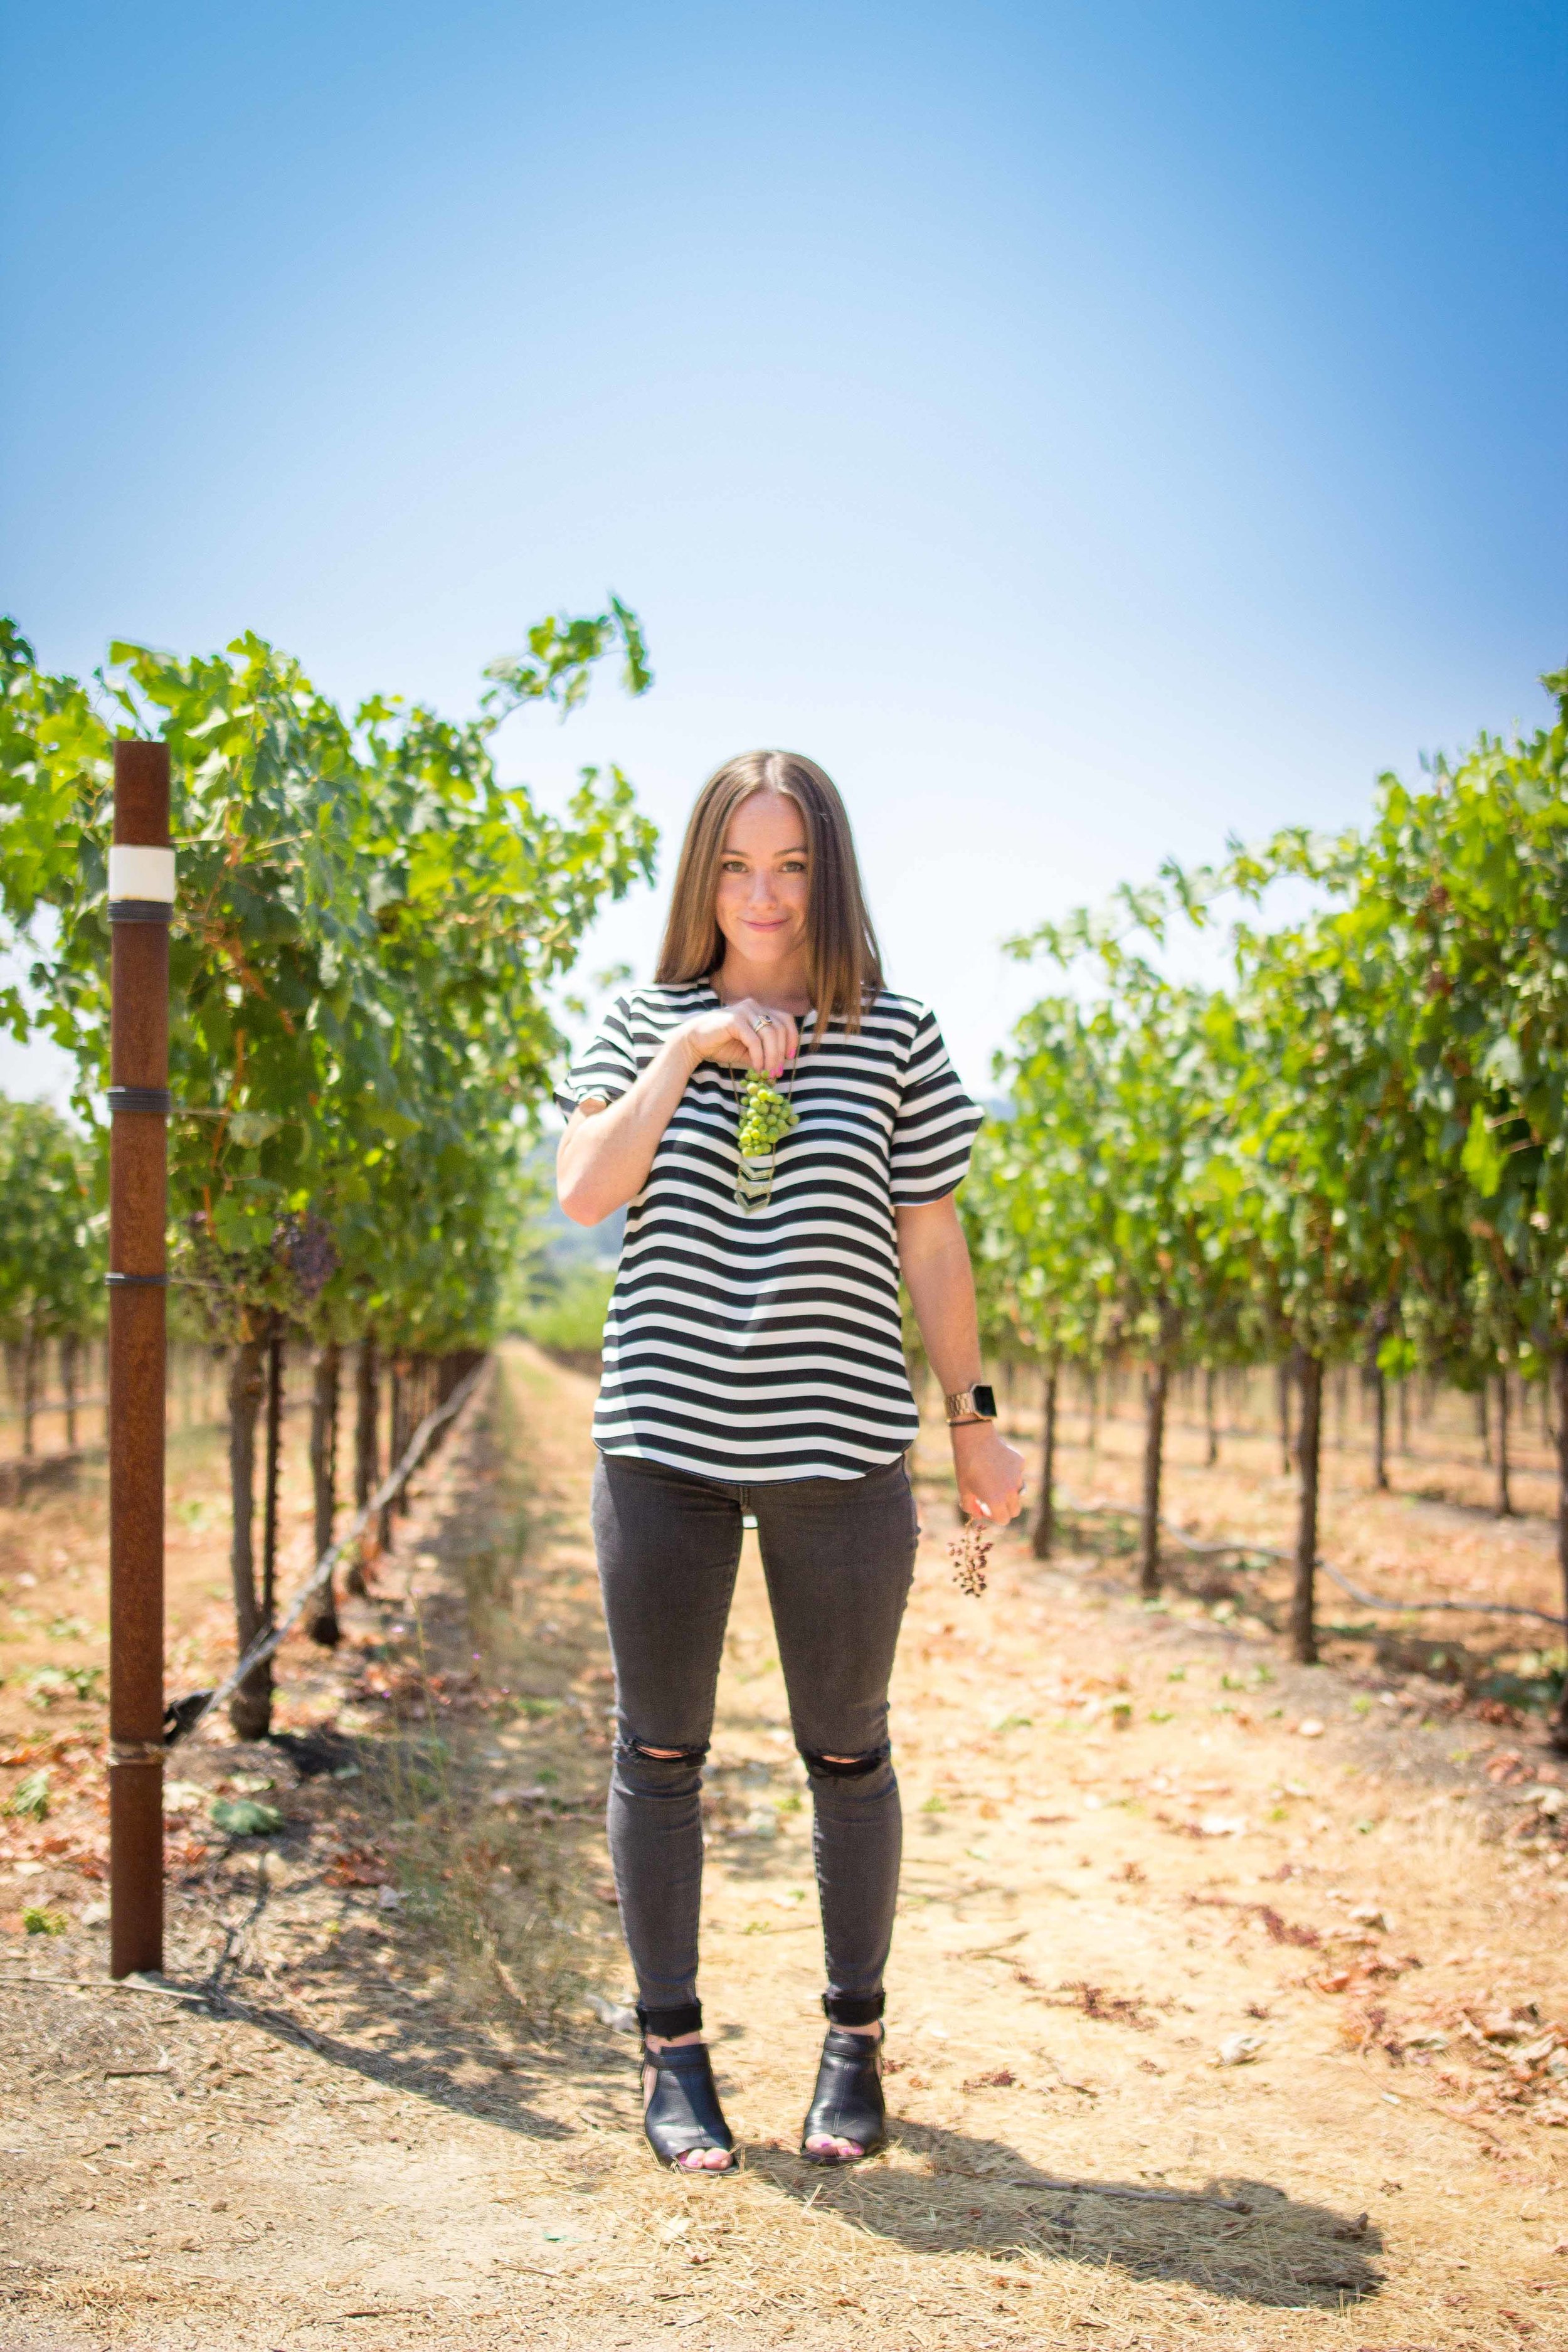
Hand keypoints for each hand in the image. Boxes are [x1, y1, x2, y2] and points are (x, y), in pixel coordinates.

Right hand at [675, 998, 799, 1082]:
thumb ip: (764, 1053)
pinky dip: (759, 1057)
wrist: (694, 1041)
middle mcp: (754, 1006)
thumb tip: (780, 1066)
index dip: (792, 1039)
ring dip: (772, 1057)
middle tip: (777, 1071)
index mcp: (759, 1009)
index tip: (790, 1058)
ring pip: (769, 1035)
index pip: (786, 1020)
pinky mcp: (734, 1019)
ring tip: (768, 1072)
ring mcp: (744, 1010)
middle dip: (781, 1053)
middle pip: (780, 1029)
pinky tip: (757, 1068)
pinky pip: (754, 1041)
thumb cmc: (721, 1044)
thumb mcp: (748, 1050)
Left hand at [950, 1421, 1024, 1525]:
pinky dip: (1010, 1473)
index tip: (985, 1507)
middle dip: (1005, 1508)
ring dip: (1008, 1490)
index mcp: (997, 1501)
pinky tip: (997, 1464)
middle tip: (992, 1498)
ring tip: (993, 1478)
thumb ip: (971, 1508)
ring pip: (1018, 1491)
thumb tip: (980, 1514)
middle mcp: (1011, 1492)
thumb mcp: (963, 1491)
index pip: (1004, 1520)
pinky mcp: (1020, 1463)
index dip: (993, 1517)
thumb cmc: (966, 1467)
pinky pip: (1018, 1474)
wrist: (974, 1439)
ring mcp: (1018, 1477)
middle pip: (1015, 1510)